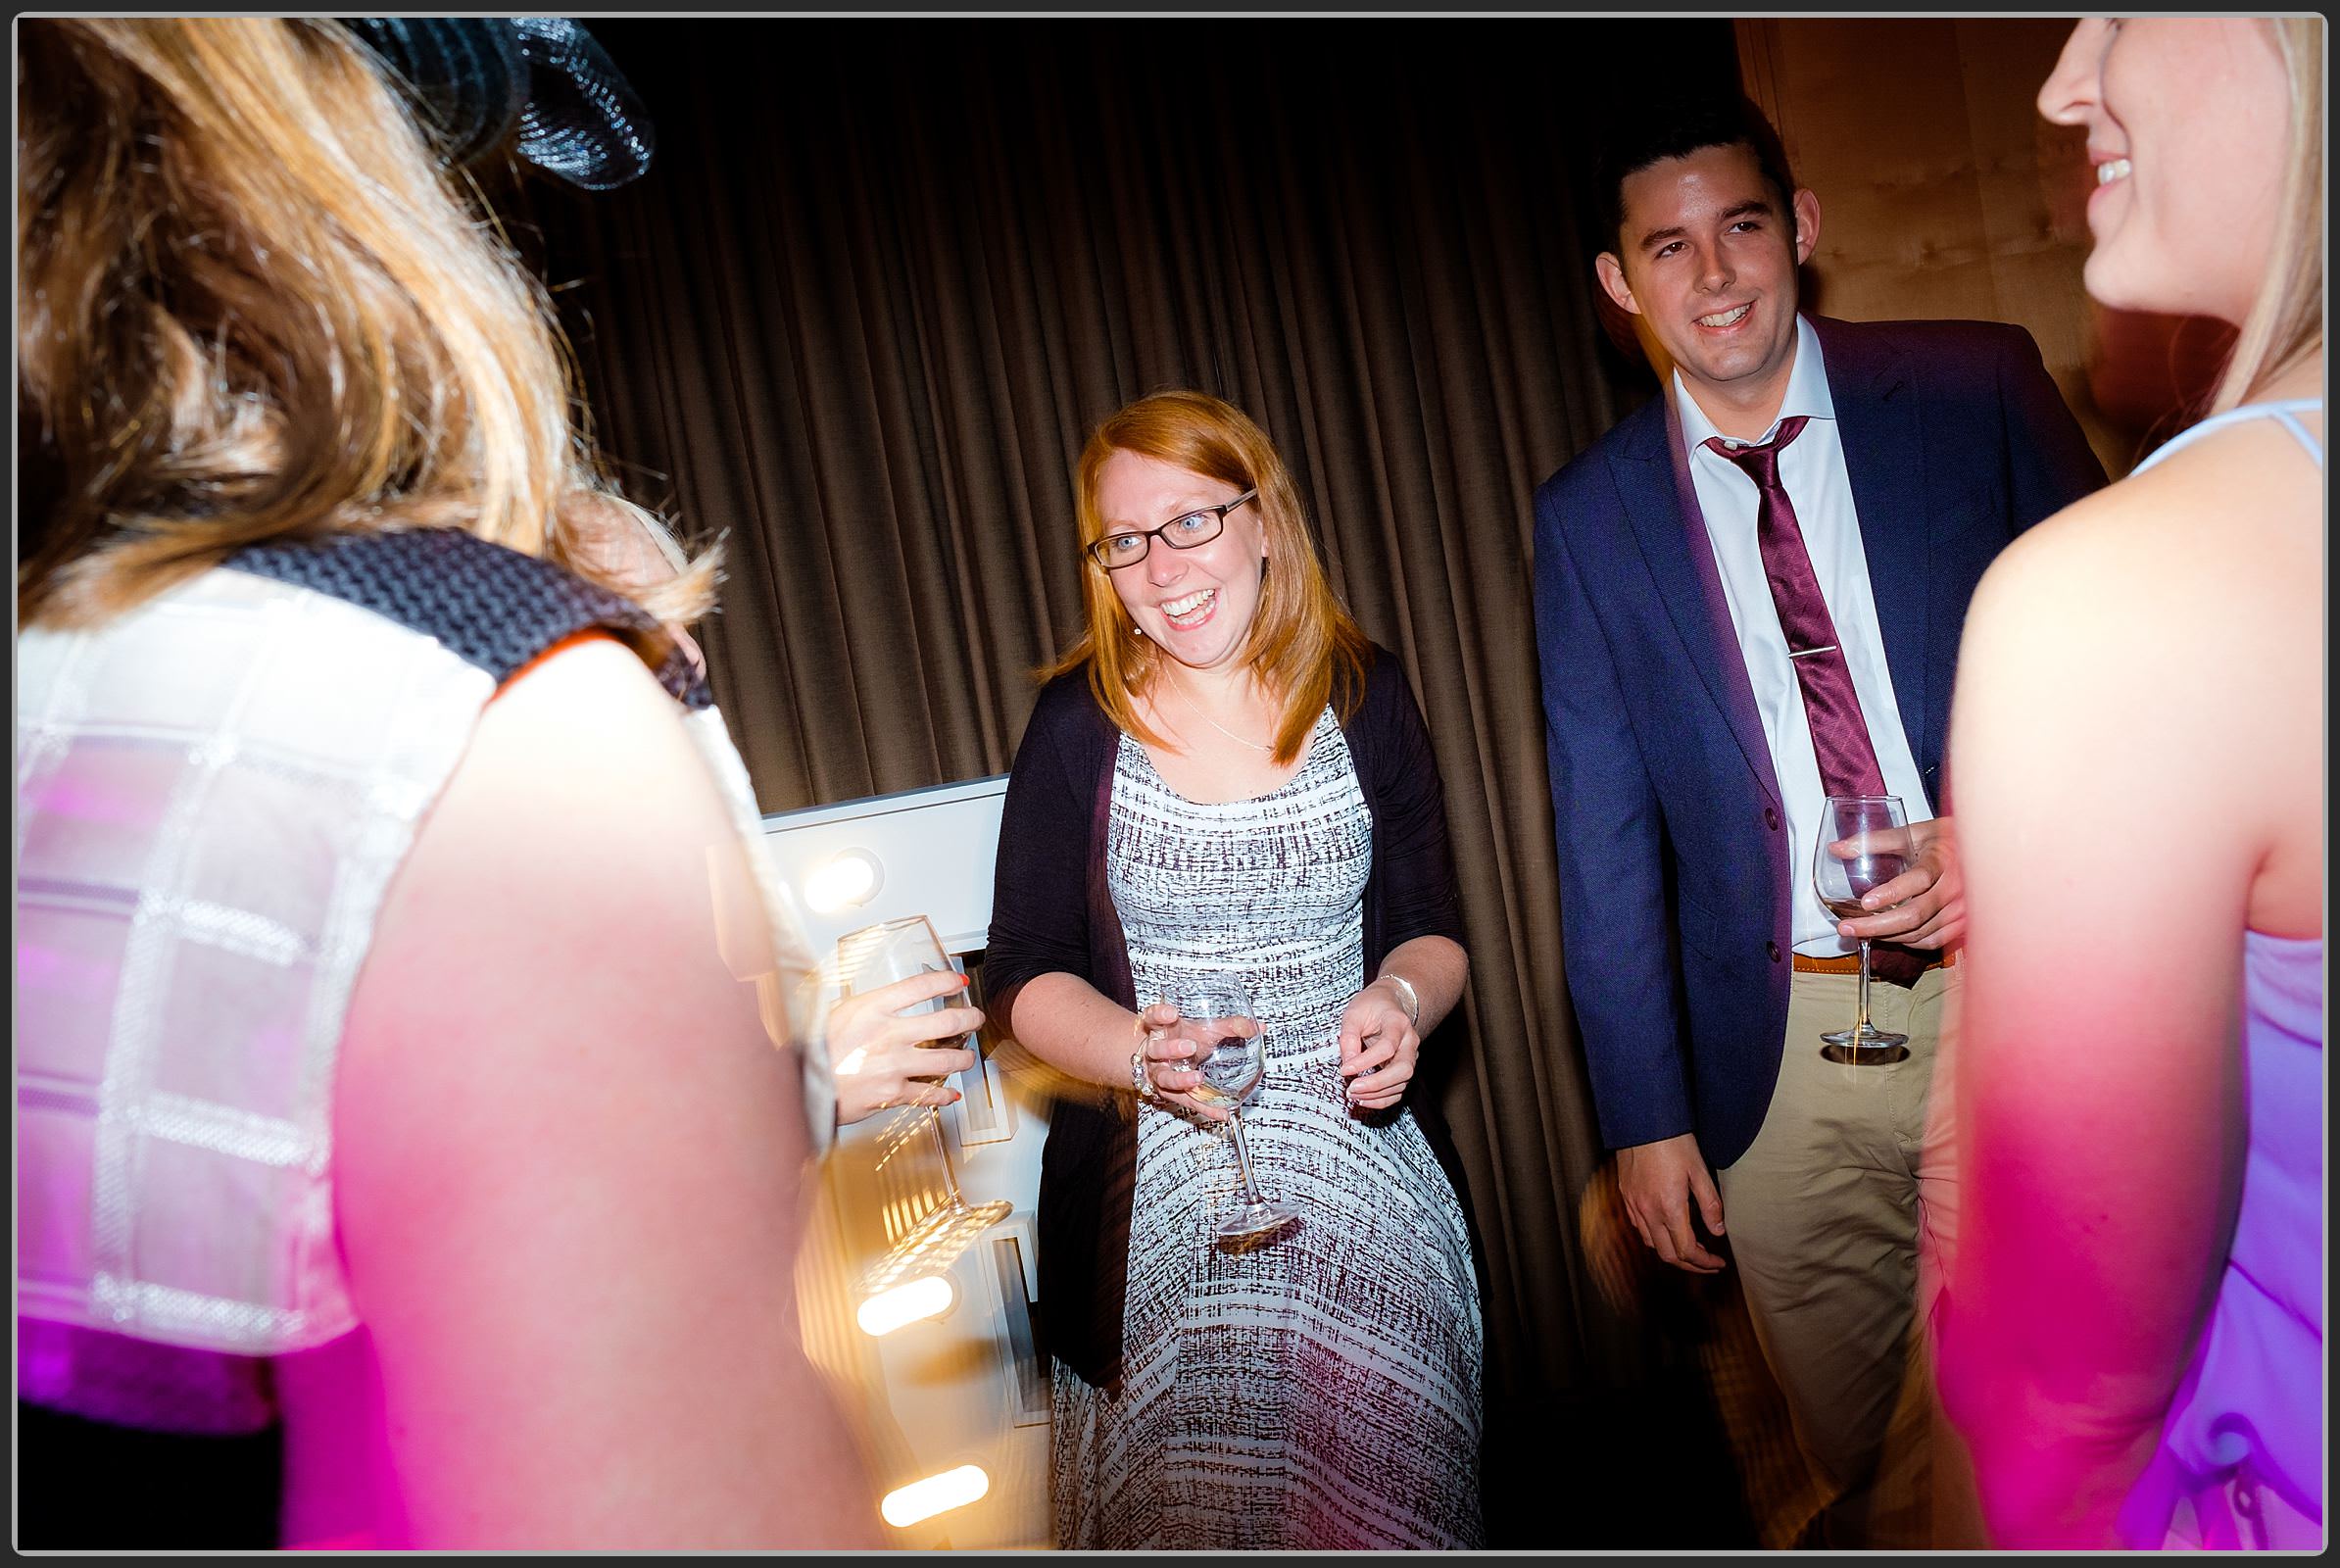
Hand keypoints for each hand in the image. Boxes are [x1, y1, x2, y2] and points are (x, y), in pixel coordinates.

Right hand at [828, 969, 982, 1126]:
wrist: (802, 1085)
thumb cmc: (814, 1048)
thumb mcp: (838, 1013)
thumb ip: (868, 1007)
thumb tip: (888, 1002)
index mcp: (873, 1008)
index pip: (921, 986)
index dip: (946, 981)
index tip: (957, 981)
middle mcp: (889, 1034)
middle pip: (946, 1022)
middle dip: (968, 1018)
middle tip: (974, 1018)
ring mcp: (894, 1065)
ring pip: (947, 1059)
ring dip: (963, 1057)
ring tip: (967, 1056)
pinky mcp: (893, 1093)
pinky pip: (929, 1094)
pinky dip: (945, 1094)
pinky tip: (952, 1093)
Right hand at [1133, 1001, 1230, 1120]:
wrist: (1163, 1061)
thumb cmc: (1183, 1039)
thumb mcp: (1204, 1029)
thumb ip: (1230, 1027)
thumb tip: (1260, 1026)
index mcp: (1161, 1030)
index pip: (1152, 1018)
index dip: (1159, 1015)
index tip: (1172, 1013)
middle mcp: (1155, 1052)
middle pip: (1156, 1050)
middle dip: (1171, 1049)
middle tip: (1189, 1047)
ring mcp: (1158, 1073)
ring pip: (1163, 1077)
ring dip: (1180, 1079)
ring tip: (1198, 1078)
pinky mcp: (1170, 1094)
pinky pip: (1185, 1102)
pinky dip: (1204, 1108)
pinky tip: (1221, 1113)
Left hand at [1335, 976, 1418, 1112]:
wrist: (1388, 1003)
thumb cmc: (1371, 1006)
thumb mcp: (1354, 1013)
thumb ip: (1349, 1036)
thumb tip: (1348, 1063)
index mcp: (1398, 1023)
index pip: (1387, 1047)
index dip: (1365, 1061)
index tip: (1345, 1069)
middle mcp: (1410, 1042)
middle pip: (1403, 1069)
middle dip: (1377, 1083)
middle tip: (1353, 1088)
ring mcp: (1410, 1057)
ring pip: (1402, 1083)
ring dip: (1377, 1094)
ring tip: (1353, 1094)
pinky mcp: (1404, 1069)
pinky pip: (1398, 1091)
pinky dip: (1382, 1100)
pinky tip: (1364, 1099)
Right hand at [1615, 1133, 1726, 1273]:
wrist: (1642, 1122)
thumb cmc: (1673, 1142)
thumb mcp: (1700, 1171)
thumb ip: (1710, 1205)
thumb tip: (1717, 1230)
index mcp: (1669, 1207)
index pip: (1686, 1251)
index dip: (1705, 1262)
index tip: (1718, 1262)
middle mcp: (1648, 1211)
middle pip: (1667, 1255)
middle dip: (1690, 1265)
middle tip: (1707, 1263)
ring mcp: (1634, 1205)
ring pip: (1651, 1243)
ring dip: (1671, 1252)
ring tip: (1688, 1248)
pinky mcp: (1626, 1196)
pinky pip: (1639, 1227)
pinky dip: (1655, 1236)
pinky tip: (1666, 1229)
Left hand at [1836, 813, 1964, 950]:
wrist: (1982, 851)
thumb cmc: (1945, 840)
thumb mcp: (1913, 833)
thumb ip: (1874, 841)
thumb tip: (1837, 849)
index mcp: (1943, 861)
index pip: (1919, 880)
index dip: (1891, 893)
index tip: (1865, 902)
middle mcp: (1954, 888)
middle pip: (1914, 915)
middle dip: (1875, 926)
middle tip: (1846, 927)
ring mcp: (1961, 909)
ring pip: (1920, 932)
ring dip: (1886, 935)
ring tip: (1859, 931)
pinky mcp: (1962, 923)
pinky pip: (1932, 941)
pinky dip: (1907, 941)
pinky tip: (1889, 935)